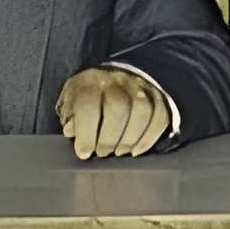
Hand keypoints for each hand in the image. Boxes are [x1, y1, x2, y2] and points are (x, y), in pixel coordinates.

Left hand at [57, 65, 172, 158]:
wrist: (116, 75)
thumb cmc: (90, 95)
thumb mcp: (72, 101)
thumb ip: (70, 116)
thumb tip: (72, 131)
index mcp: (90, 81)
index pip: (88, 104)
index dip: (86, 133)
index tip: (83, 152)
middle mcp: (116, 80)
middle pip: (118, 108)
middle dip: (109, 138)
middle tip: (101, 153)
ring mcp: (140, 86)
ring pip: (142, 111)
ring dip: (129, 139)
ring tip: (118, 152)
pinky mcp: (158, 96)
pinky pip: (159, 117)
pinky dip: (148, 138)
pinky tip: (135, 150)